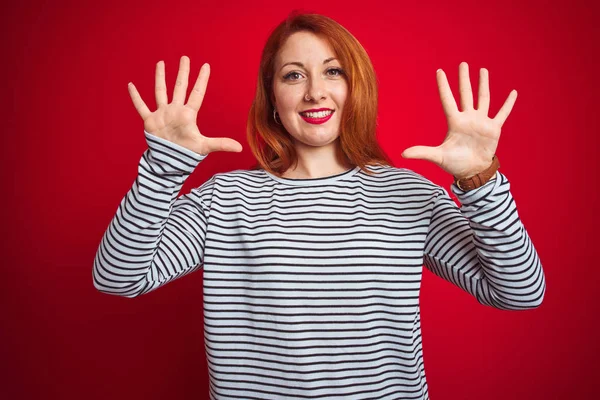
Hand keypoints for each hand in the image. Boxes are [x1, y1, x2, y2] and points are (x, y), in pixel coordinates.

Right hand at [127, 55, 242, 155]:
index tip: (206, 66)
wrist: (169, 163)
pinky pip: (141, 106)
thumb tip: (240, 147)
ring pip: (161, 92)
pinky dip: (136, 97)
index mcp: (188, 114)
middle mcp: (175, 111)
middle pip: (179, 87)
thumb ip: (221, 144)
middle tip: (185, 58)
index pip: (197, 93)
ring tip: (161, 63)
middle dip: (183, 73)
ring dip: (161, 78)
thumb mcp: (204, 147)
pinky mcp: (150, 121)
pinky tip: (131, 86)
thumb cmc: (187, 154)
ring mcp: (162, 114)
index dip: (201, 80)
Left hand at [401, 61, 516, 178]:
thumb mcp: (438, 157)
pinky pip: (502, 113)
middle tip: (463, 64)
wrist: (472, 171)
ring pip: (483, 98)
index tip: (440, 71)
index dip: (444, 86)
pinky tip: (513, 93)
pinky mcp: (494, 128)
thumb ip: (422, 152)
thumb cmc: (454, 164)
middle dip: (464, 79)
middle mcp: (468, 118)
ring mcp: (481, 122)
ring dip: (483, 84)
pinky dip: (508, 104)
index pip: (448, 100)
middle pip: (465, 94)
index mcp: (454, 122)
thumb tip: (403, 154)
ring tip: (483, 70)